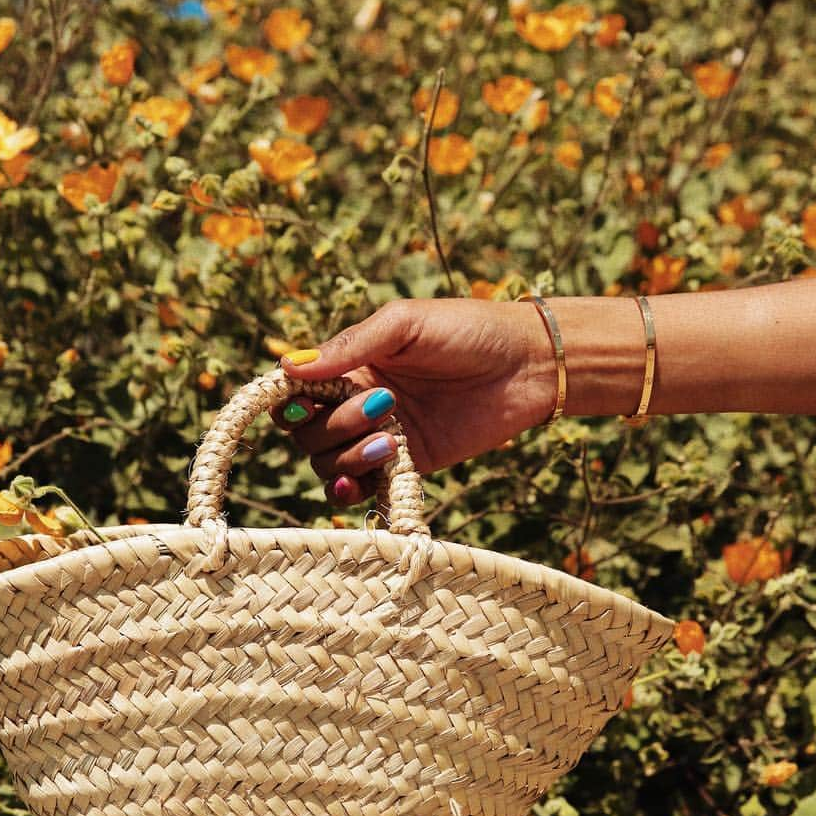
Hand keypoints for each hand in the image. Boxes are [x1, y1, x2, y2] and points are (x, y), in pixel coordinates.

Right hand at [270, 298, 555, 505]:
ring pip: (330, 463)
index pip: (295, 394)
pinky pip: (364, 488)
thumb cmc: (468, 330)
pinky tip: (361, 483)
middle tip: (381, 406)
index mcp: (351, 365)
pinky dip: (353, 490)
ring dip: (348, 457)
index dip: (288, 405)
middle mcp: (357, 403)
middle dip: (333, 427)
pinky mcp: (407, 466)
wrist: (529, 366)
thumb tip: (287, 366)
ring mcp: (381, 437)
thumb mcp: (403, 326)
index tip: (301, 405)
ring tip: (389, 441)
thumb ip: (349, 347)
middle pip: (308, 434)